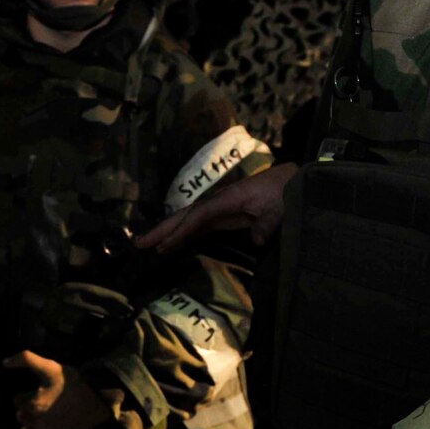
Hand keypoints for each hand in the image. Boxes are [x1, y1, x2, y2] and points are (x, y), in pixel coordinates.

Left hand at [3, 349, 111, 428]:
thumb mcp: (50, 367)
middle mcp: (38, 423)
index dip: (26, 396)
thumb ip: (26, 359)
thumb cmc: (73, 383)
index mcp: (34, 404)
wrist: (98, 401)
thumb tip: (4, 362)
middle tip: (43, 404)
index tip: (39, 393)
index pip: (17, 402)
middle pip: (21, 418)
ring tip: (45, 418)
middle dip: (28, 411)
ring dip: (30, 426)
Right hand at [137, 162, 296, 252]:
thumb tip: (256, 240)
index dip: (181, 231)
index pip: (199, 216)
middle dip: (162, 230)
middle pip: (185, 216)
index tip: (165, 246)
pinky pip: (198, 225)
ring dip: (168, 232)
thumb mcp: (279, 208)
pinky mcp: (224, 215)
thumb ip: (267, 223)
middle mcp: (218, 202)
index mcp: (228, 199)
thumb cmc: (284, 192)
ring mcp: (219, 208)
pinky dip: (183, 233)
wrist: (291, 181)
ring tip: (146, 245)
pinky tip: (172, 243)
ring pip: (188, 220)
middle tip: (138, 244)